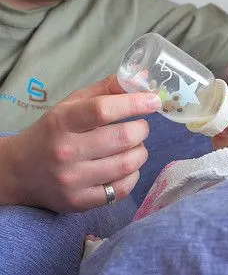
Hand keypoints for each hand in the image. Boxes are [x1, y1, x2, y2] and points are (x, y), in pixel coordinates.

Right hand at [0, 75, 162, 211]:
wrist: (18, 172)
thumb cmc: (52, 132)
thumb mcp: (70, 105)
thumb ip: (104, 91)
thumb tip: (140, 82)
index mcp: (62, 121)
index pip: (103, 110)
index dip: (134, 104)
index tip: (153, 101)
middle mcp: (66, 151)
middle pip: (122, 138)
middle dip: (142, 130)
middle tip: (140, 127)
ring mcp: (72, 180)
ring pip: (127, 164)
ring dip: (141, 152)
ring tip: (136, 146)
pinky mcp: (79, 202)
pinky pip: (122, 189)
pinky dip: (134, 175)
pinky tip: (128, 167)